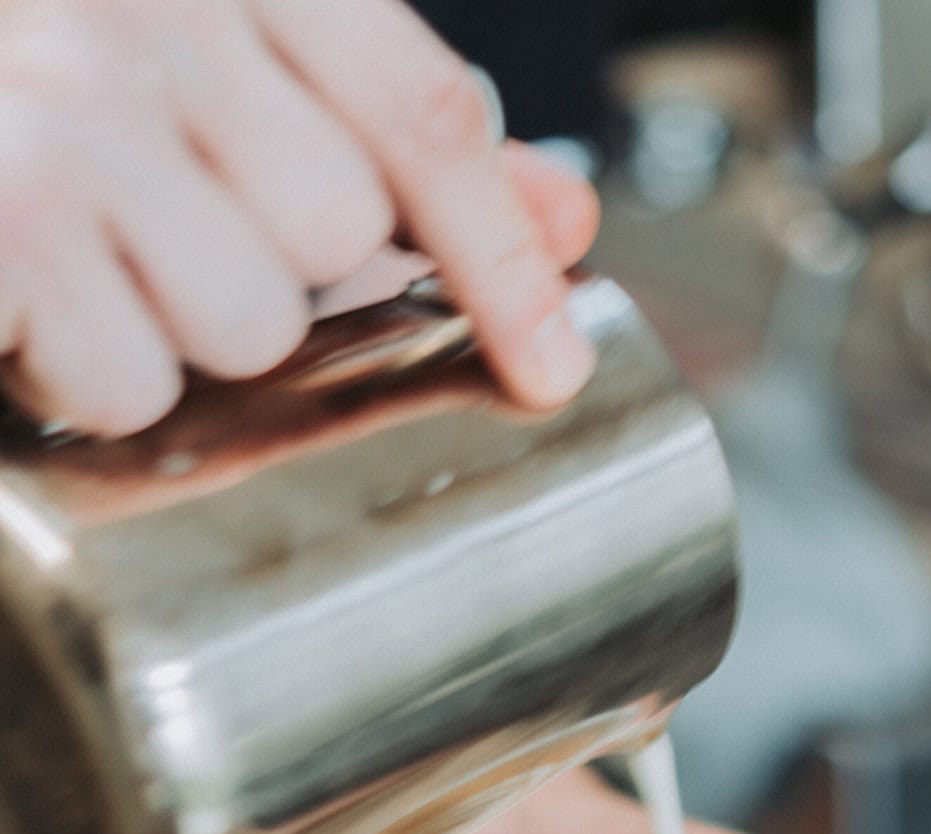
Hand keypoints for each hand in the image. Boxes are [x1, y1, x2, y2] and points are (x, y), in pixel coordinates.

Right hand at [0, 0, 598, 434]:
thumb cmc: (36, 54)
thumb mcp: (221, 45)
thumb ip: (393, 125)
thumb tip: (557, 217)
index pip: (421, 115)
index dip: (501, 258)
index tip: (548, 369)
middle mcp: (152, 16)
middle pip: (335, 242)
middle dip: (273, 270)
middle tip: (170, 228)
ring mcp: (69, 114)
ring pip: (245, 328)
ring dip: (176, 328)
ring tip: (95, 259)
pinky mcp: (3, 214)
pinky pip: (126, 381)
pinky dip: (83, 373)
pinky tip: (36, 303)